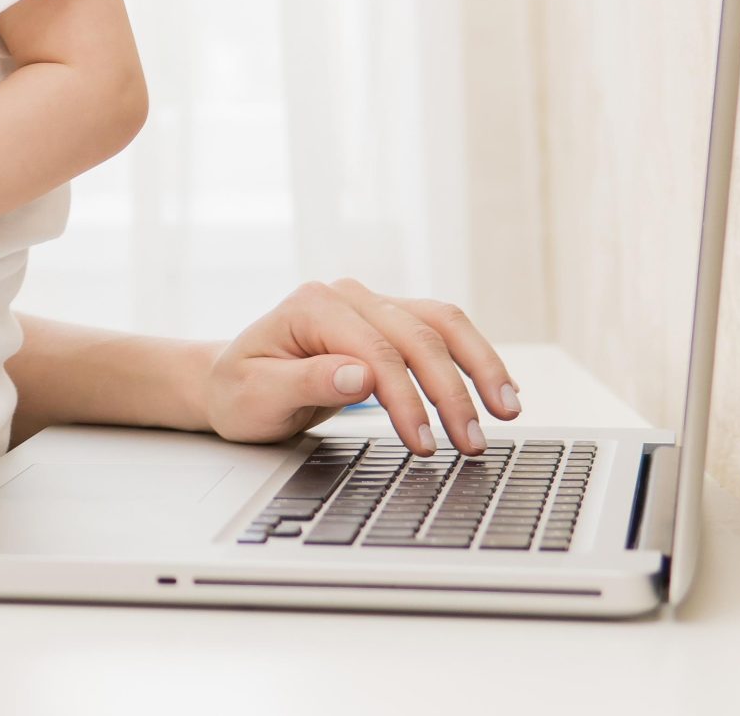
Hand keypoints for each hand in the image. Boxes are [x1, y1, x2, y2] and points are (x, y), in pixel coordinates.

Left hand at [203, 278, 520, 454]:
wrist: (231, 381)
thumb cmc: (240, 391)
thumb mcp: (257, 395)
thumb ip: (305, 382)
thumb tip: (359, 376)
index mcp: (311, 305)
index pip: (376, 352)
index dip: (407, 400)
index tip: (426, 444)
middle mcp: (346, 295)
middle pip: (417, 336)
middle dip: (451, 393)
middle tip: (473, 444)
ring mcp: (370, 303)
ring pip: (441, 324)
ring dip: (480, 367)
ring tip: (507, 412)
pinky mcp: (389, 320)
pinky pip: (442, 331)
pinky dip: (474, 357)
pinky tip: (499, 389)